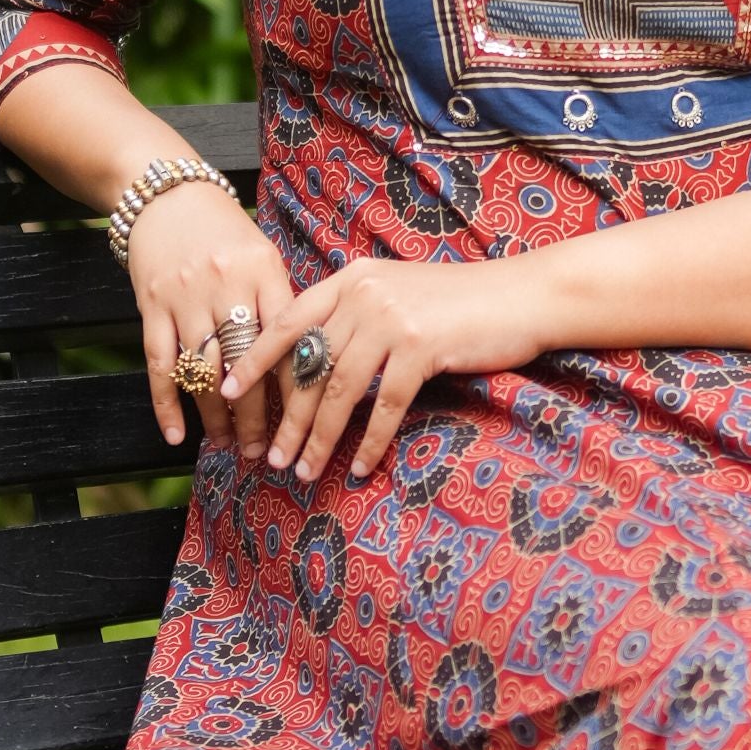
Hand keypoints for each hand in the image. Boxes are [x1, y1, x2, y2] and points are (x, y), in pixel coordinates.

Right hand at [125, 181, 297, 453]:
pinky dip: (167, 402)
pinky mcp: (152, 306)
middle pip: (244, 363)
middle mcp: (225, 286)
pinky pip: (159, 363)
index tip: (306, 421)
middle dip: (255, 414)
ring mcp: (186, 297)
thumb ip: (279, 302)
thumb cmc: (224, 230)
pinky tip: (176, 434)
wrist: (166, 195)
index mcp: (263, 271)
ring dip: (215, 416)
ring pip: (203, 369)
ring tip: (228, 445)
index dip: (296, 384)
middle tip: (265, 450)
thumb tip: (307, 360)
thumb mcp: (263, 254)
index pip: (286, 339)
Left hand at [227, 255, 555, 483]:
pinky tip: (360, 467)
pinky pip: (385, 405)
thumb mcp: (397, 295)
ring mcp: (392, 318)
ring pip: (339, 389)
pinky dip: (369, 441)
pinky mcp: (422, 346)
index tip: (227, 390)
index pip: (288, 320)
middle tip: (270, 455)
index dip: (255, 358)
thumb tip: (315, 363)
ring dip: (319, 438)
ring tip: (302, 470)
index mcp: (351, 278)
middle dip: (287, 417)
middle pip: (309, 365)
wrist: (523, 296)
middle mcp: (364, 293)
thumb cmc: (461, 303)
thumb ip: (356, 317)